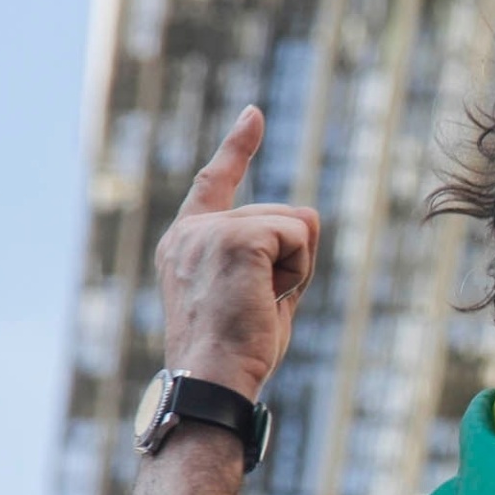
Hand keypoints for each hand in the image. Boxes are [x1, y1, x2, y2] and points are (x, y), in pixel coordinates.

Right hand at [153, 107, 319, 399]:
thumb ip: (272, 257)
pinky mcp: (236, 237)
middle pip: (284, 217)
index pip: (216, 182)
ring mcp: (211, 230)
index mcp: (187, 243)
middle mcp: (193, 230)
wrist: (213, 379)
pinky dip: (298, 271)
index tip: (254, 115)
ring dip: (295, 269)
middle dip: (291, 263)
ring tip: (259, 304)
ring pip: (297, 225)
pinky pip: (300, 236)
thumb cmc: (236, 355)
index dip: (238, 148)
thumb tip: (308, 219)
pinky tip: (266, 297)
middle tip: (259, 307)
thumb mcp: (253, 296)